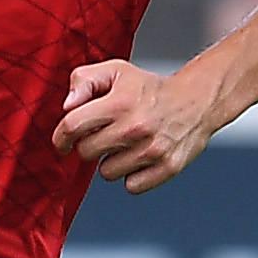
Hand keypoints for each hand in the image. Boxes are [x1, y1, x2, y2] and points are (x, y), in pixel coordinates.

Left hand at [53, 58, 216, 194]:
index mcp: (119, 102)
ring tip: (125, 145)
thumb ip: (84, 81)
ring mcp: (152, 150)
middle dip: (89, 145)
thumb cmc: (151, 89)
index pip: (73, 127)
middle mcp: (135, 128)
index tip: (63, 142)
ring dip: (111, 162)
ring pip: (107, 173)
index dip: (61, 137)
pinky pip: (131, 186)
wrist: (196, 100)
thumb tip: (67, 105)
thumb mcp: (115, 71)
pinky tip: (139, 158)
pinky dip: (132, 176)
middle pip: (87, 153)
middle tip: (104, 135)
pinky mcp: (167, 168)